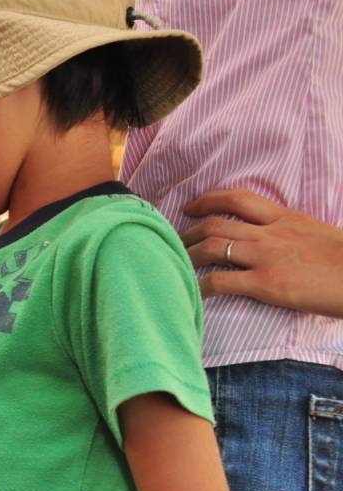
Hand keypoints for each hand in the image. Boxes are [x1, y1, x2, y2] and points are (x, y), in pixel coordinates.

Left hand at [180, 189, 342, 318]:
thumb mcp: (319, 234)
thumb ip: (292, 234)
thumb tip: (276, 242)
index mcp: (286, 218)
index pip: (239, 198)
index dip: (209, 199)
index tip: (191, 206)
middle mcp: (271, 233)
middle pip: (216, 223)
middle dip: (188, 231)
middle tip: (172, 241)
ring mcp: (267, 257)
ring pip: (212, 247)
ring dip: (186, 255)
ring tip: (174, 264)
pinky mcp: (267, 284)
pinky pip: (221, 282)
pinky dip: (199, 286)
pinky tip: (190, 292)